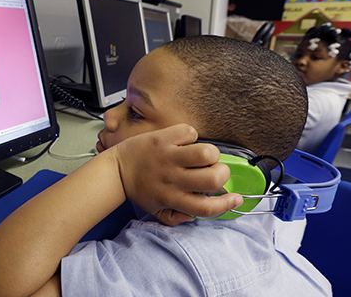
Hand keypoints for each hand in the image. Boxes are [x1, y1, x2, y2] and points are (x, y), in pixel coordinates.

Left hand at [110, 124, 242, 223]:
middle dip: (222, 175)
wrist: (115, 170)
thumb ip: (176, 218)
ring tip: (202, 156)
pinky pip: (189, 132)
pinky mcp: (161, 138)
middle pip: (213, 178)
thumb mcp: (155, 211)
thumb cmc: (139, 189)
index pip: (206, 207)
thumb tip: (193, 215)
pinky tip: (183, 142)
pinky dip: (191, 135)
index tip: (235, 198)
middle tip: (214, 172)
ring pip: (206, 153)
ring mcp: (167, 157)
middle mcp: (172, 178)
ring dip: (211, 154)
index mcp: (172, 198)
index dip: (226, 204)